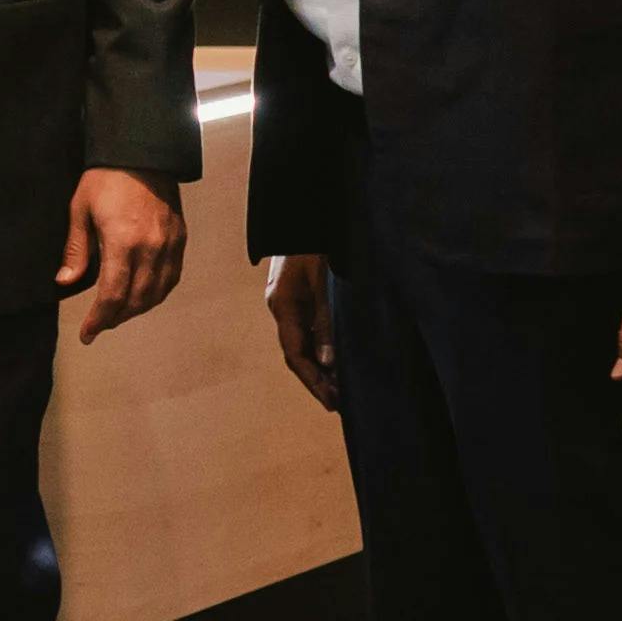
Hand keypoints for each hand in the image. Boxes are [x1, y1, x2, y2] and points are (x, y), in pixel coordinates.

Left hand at [58, 166, 185, 338]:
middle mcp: (151, 248)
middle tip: (99, 325)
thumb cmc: (105, 179)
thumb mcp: (80, 209)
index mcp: (123, 242)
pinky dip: (158, 293)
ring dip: (137, 309)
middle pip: (137, 299)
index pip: (113, 294)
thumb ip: (76, 250)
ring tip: (118, 314)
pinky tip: (144, 296)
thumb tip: (65, 282)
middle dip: (116, 318)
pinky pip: (172, 277)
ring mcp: (169, 244)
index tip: (87, 333)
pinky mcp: (180, 239)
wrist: (142, 153)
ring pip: (158, 293)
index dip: (99, 319)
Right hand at [261, 251, 336, 411]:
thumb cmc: (314, 245)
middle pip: (296, 353)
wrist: (304, 216)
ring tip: (339, 389)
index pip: (294, 353)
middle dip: (315, 380)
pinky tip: (335, 360)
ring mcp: (290, 302)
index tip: (330, 401)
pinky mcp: (300, 297)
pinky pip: (309, 330)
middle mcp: (282, 308)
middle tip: (337, 404)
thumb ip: (325, 322)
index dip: (312, 380)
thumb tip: (327, 363)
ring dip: (319, 367)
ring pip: (302, 343)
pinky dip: (322, 349)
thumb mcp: (324, 284)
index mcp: (282, 305)